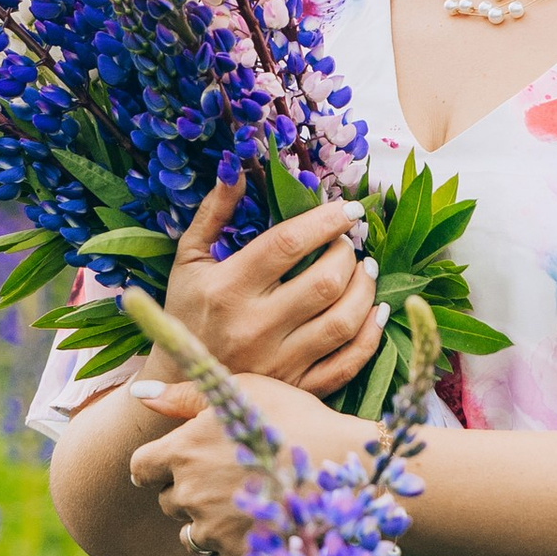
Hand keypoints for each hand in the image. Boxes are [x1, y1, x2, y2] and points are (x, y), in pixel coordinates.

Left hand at [124, 370, 354, 555]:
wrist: (346, 467)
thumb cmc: (297, 420)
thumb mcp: (243, 393)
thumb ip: (186, 397)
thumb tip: (139, 394)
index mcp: (183, 450)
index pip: (140, 468)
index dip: (154, 469)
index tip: (171, 469)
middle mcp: (190, 492)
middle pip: (167, 502)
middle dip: (188, 493)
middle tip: (224, 481)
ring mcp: (213, 527)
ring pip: (190, 534)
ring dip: (208, 524)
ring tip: (243, 508)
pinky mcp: (238, 555)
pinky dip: (234, 549)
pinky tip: (260, 529)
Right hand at [164, 178, 381, 399]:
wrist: (180, 381)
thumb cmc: (186, 311)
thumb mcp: (188, 259)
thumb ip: (213, 214)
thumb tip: (236, 168)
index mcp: (228, 288)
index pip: (288, 244)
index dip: (325, 220)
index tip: (348, 208)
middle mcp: (255, 327)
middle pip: (325, 282)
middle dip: (347, 254)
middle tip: (348, 243)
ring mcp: (278, 363)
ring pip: (343, 322)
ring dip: (366, 290)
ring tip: (365, 270)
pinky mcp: (296, 387)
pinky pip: (348, 363)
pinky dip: (371, 336)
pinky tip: (376, 311)